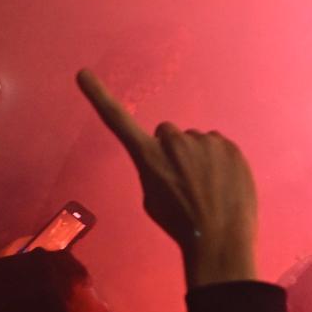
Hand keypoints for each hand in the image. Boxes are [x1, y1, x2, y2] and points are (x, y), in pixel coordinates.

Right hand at [76, 69, 256, 287]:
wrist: (219, 238)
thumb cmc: (179, 223)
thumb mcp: (152, 199)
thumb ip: (155, 169)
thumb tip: (172, 160)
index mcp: (148, 156)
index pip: (118, 120)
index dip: (99, 96)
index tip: (83, 73)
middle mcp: (174, 141)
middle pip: (168, 134)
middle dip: (172, 149)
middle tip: (182, 180)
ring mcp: (204, 141)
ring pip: (197, 142)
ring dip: (198, 156)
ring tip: (206, 187)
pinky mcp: (229, 145)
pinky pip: (219, 147)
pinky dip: (220, 161)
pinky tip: (223, 184)